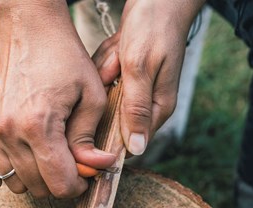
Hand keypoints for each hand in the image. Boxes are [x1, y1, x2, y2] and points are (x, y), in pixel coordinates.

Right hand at [0, 1, 115, 197]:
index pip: (59, 183)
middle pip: (39, 187)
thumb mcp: (92, 97)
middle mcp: (10, 132)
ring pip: (19, 181)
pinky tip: (37, 153)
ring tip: (58, 158)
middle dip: (63, 182)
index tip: (90, 174)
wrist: (29, 27)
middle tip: (78, 164)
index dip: (79, 185)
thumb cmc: (65, 58)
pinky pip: (1, 166)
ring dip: (42, 178)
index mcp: (39, 126)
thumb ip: (89, 138)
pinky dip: (22, 169)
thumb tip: (97, 166)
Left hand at [93, 0, 203, 154]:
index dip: (110, 138)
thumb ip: (136, 109)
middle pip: (115, 118)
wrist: (157, 0)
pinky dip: (106, 65)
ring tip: (117, 56)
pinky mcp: (128, 79)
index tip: (94, 120)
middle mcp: (148, 105)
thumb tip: (137, 148)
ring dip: (106, 75)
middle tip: (114, 68)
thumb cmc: (153, 29)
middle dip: (106, 97)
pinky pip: (106, 81)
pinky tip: (115, 52)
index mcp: (158, 108)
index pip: (133, 141)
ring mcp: (137, 91)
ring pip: (107, 98)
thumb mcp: (140, 69)